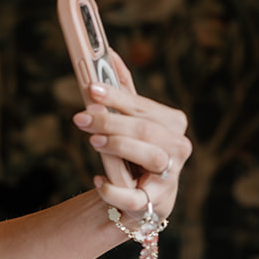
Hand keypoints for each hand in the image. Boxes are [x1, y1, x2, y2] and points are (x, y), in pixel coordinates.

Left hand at [72, 51, 192, 219]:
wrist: (139, 197)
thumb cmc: (134, 153)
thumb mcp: (130, 122)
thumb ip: (124, 92)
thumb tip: (109, 55)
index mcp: (172, 124)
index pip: (144, 108)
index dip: (117, 98)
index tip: (91, 90)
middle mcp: (178, 148)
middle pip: (146, 131)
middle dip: (112, 122)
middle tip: (81, 118)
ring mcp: (170, 177)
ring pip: (151, 157)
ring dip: (119, 147)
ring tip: (93, 141)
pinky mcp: (155, 203)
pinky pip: (136, 197)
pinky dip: (115, 189)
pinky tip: (98, 180)